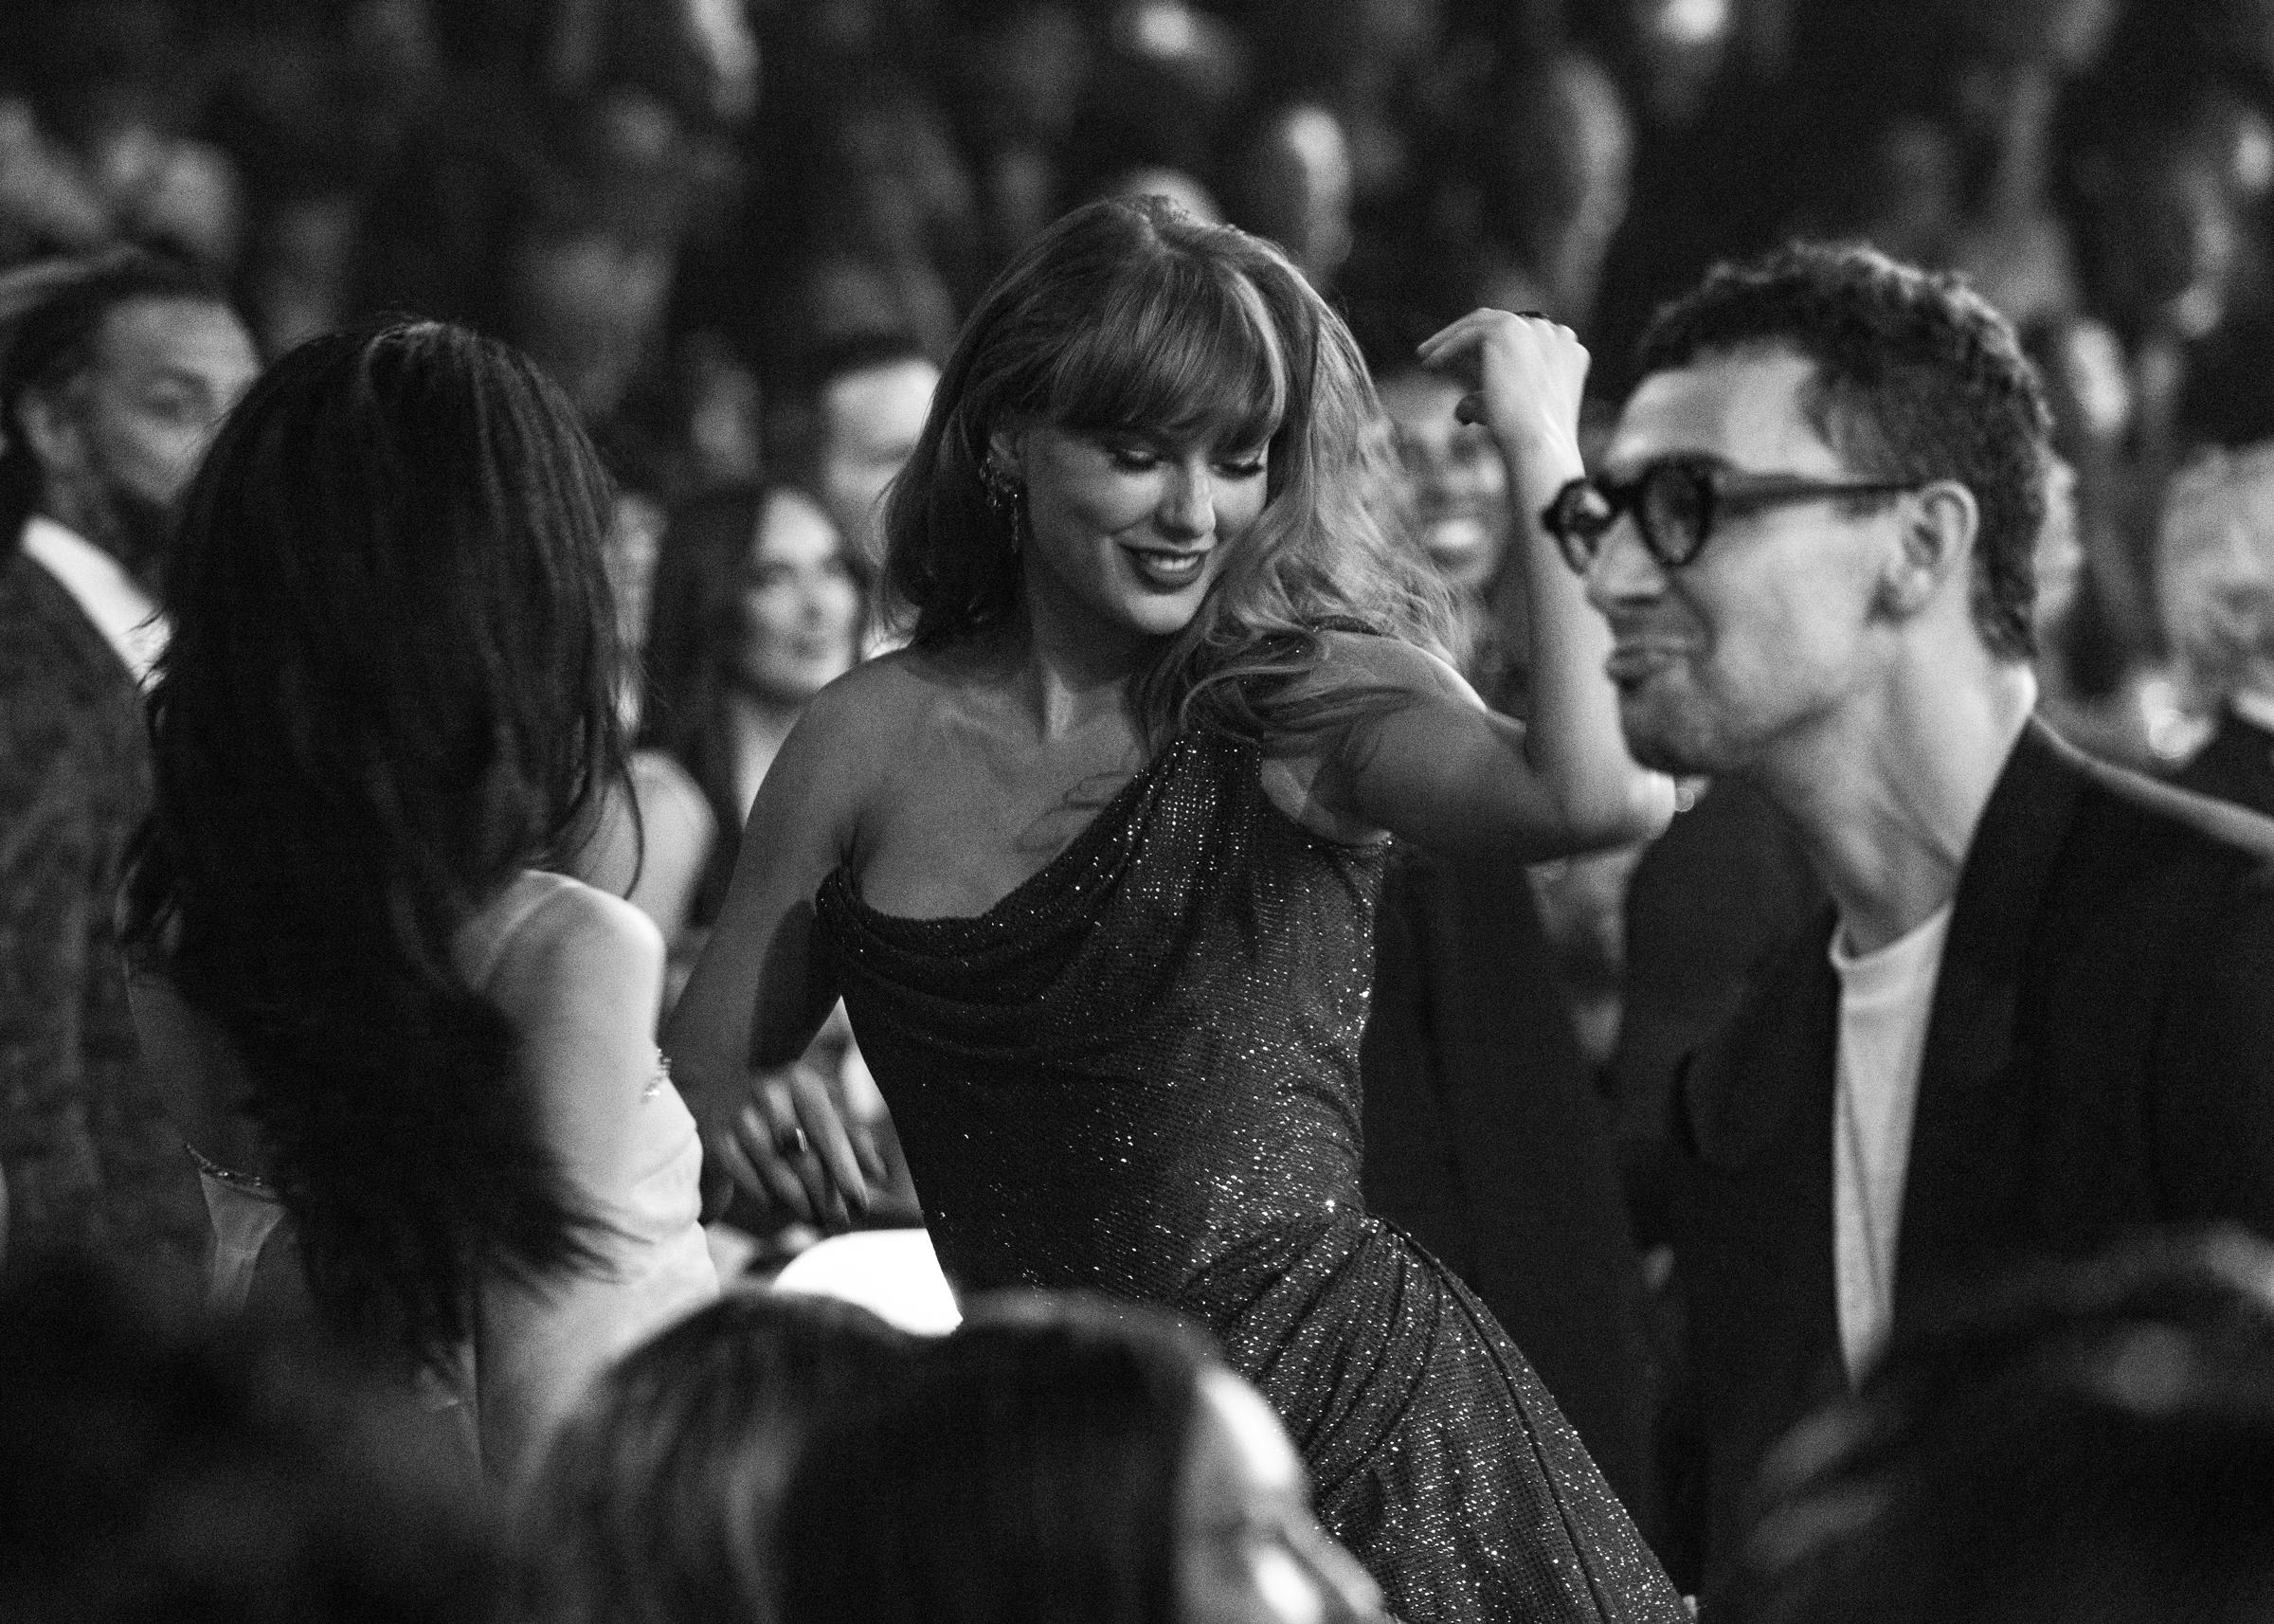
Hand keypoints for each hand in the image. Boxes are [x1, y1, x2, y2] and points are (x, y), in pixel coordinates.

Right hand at [709, 1058, 880, 1232]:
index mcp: (800, 1081)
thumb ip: (851, 1139)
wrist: (716, 1096)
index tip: (861, 1200)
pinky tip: (782, 1206)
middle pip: (804, 1158)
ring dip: (802, 1204)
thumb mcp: (819, 1113)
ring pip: (779, 1175)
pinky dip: (771, 1200)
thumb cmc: (785, 1108)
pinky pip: (752, 1184)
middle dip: (827, 1196)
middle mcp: (768, 1094)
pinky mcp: (719, 1143)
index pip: (828, 1131)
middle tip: (843, 1225)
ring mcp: (740, 1118)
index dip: (846, 1169)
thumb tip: (878, 1172)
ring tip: (818, 1220)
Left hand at [1413, 309, 1587, 481]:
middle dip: (1466, 336)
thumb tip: (1460, 412)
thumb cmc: (1524, 441)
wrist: (1537, 444)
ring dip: (1450, 338)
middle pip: (1502, 324)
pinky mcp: (1508, 330)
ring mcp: (1534, 328)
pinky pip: (1468, 335)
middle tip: (1436, 352)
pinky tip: (1428, 365)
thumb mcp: (1508, 415)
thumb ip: (1486, 401)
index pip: (1523, 340)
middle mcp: (1555, 334)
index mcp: (1567, 352)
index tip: (1462, 362)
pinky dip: (1446, 348)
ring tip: (1424, 356)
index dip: (1488, 349)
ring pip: (1482, 323)